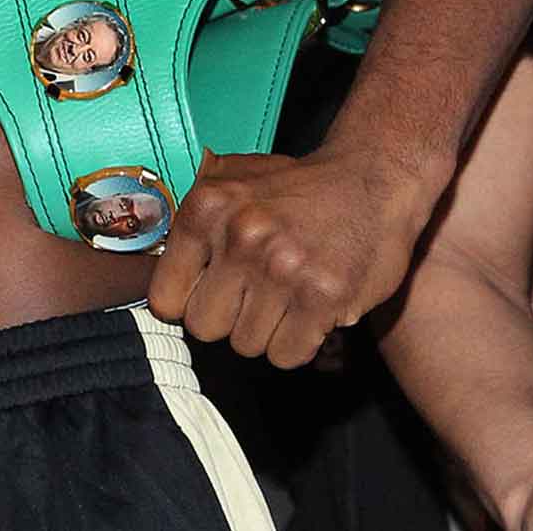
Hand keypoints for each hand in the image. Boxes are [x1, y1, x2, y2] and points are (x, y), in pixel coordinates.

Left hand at [148, 147, 425, 368]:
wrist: (373, 178)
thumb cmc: (296, 189)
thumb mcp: (231, 181)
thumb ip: (192, 226)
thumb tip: (159, 286)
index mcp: (206, 209)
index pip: (165, 299)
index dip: (187, 304)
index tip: (207, 297)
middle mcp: (240, 237)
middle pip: (204, 327)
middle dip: (227, 320)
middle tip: (253, 299)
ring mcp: (283, 268)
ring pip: (247, 345)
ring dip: (266, 331)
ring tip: (286, 299)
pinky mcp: (325, 295)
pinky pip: (287, 354)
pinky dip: (297, 344)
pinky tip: (308, 315)